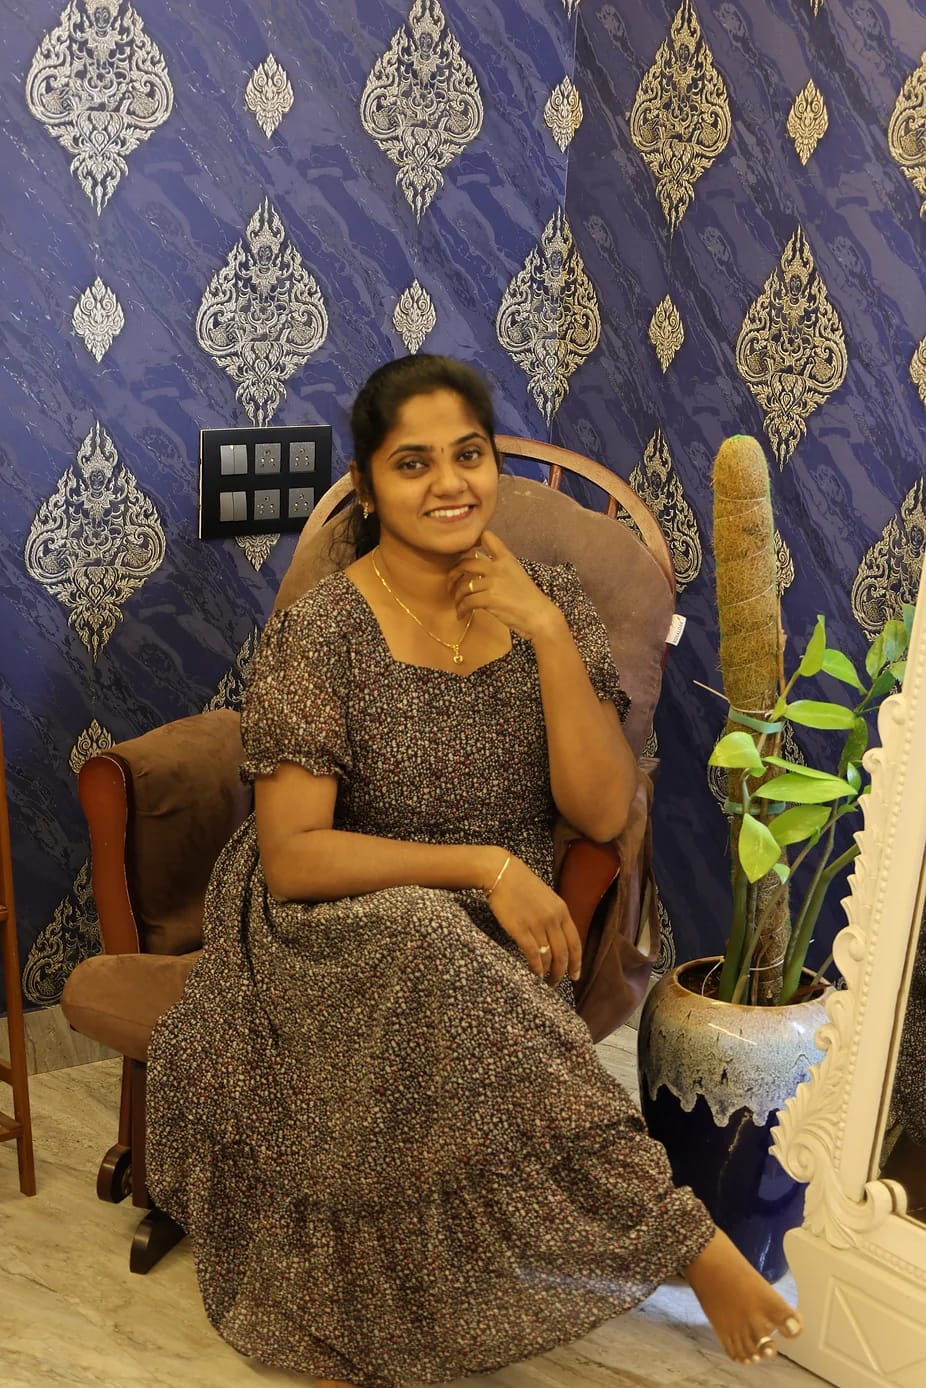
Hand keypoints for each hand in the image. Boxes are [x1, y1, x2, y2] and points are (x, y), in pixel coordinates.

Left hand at [447, 531, 564, 641]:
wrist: (539, 615)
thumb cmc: (527, 598)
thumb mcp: (516, 574)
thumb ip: (498, 566)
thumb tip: (476, 563)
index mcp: (506, 559)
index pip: (487, 537)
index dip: (473, 541)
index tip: (464, 553)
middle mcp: (498, 567)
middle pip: (465, 562)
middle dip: (453, 573)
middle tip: (450, 583)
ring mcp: (493, 582)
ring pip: (463, 585)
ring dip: (456, 597)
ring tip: (458, 604)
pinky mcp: (489, 599)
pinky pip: (466, 602)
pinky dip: (461, 609)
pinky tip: (461, 615)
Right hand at [484, 853, 581, 986]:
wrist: (502, 874)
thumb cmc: (521, 884)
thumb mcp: (546, 897)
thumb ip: (554, 916)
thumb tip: (557, 938)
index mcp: (562, 910)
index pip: (575, 942)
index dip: (577, 962)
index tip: (575, 975)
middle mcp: (553, 919)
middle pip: (563, 953)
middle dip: (562, 971)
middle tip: (557, 983)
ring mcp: (538, 925)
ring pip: (549, 956)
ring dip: (548, 972)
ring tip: (545, 981)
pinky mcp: (521, 929)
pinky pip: (534, 954)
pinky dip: (536, 967)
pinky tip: (535, 974)